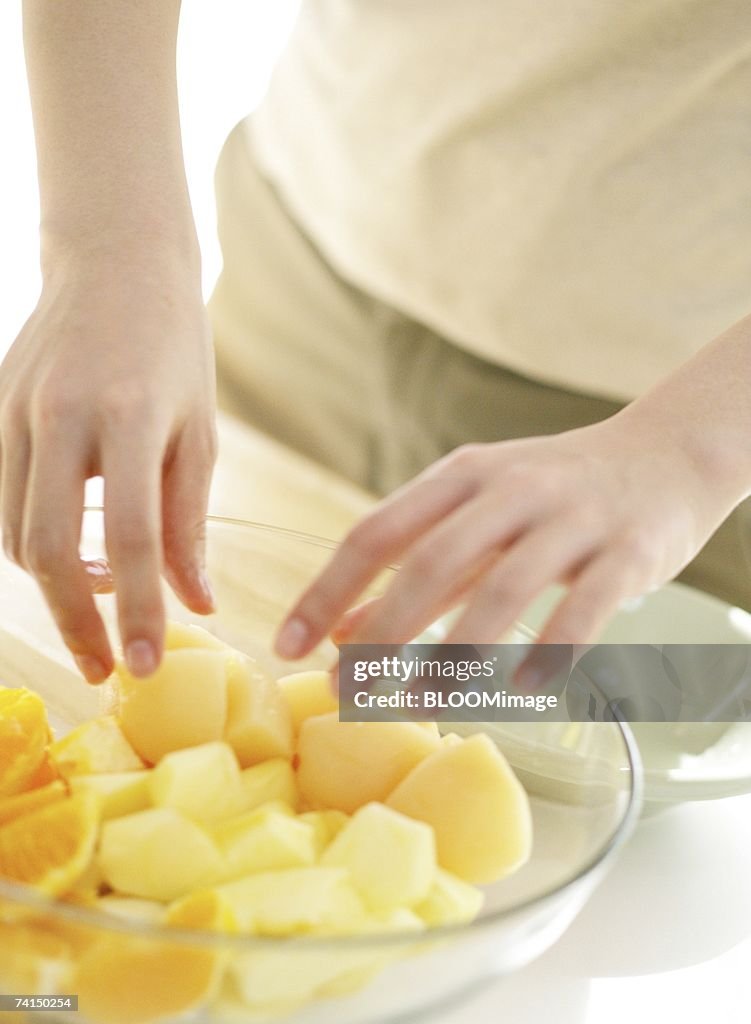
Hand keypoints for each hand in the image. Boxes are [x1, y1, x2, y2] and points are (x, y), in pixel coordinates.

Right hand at [0, 245, 216, 682]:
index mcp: (124, 414)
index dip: (137, 610)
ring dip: (52, 588)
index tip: (145, 665)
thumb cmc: (173, 350)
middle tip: (107, 668)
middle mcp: (58, 415)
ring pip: (11, 532)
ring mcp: (12, 411)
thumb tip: (197, 603)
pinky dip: (33, 545)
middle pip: (43, 548)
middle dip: (73, 623)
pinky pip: (3, 501)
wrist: (115, 264)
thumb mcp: (197, 432)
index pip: (128, 536)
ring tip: (101, 612)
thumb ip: (189, 520)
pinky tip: (76, 556)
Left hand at [275, 409, 737, 668]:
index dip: (328, 590)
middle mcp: (512, 489)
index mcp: (463, 476)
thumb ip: (414, 570)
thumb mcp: (477, 515)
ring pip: (504, 589)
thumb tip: (340, 630)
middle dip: (381, 633)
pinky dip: (548, 651)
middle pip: (432, 562)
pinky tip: (518, 688)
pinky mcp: (626, 551)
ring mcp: (572, 518)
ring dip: (454, 654)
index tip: (288, 645)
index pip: (378, 532)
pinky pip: (583, 607)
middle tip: (346, 692)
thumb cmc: (554, 492)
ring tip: (418, 704)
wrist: (665, 456)